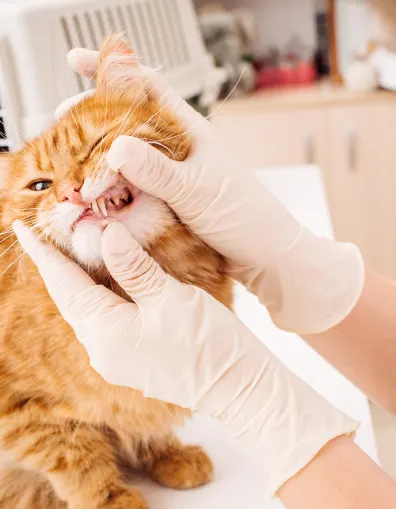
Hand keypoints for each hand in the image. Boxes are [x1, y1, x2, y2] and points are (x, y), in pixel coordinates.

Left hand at [14, 220, 357, 495]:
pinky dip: (98, 296)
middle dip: (58, 265)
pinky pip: (103, 321)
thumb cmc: (209, 344)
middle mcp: (101, 350)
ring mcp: (115, 359)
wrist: (239, 387)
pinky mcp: (131, 360)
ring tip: (70, 250)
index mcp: (106, 334)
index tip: (22, 229)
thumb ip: (133, 267)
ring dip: (77, 280)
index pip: (64, 285)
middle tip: (47, 231)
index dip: (44, 254)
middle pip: (71, 299)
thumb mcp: (170, 297)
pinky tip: (103, 280)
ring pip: (86, 310)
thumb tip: (105, 235)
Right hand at [57, 48, 364, 334]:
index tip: (77, 61)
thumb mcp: (197, 191)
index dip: (113, 70)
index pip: (147, 88)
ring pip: (129, 155)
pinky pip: (135, 185)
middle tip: (62, 123)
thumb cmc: (244, 217)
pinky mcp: (173, 199)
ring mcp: (175, 174)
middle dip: (94, 118)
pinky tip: (99, 193)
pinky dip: (115, 185)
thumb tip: (116, 147)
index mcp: (189, 132)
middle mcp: (179, 148)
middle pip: (129, 120)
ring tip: (74, 163)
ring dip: (101, 155)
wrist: (265, 254)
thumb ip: (158, 171)